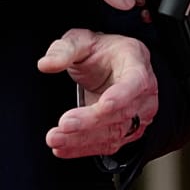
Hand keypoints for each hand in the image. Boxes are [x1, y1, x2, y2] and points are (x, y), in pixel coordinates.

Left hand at [38, 28, 157, 157]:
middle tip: (64, 124)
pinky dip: (82, 148)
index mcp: (137, 62)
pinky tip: (62, 148)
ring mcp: (139, 115)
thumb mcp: (79, 40)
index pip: (135, 82)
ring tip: (55, 138)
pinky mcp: (127, 132)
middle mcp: (143, 92)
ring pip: (114, 133)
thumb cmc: (99, 51)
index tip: (103, 105)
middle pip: (122, 113)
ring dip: (82, 139)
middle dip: (91, 122)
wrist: (109, 67)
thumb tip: (45, 64)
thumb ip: (63, 50)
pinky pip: (107, 145)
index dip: (122, 95)